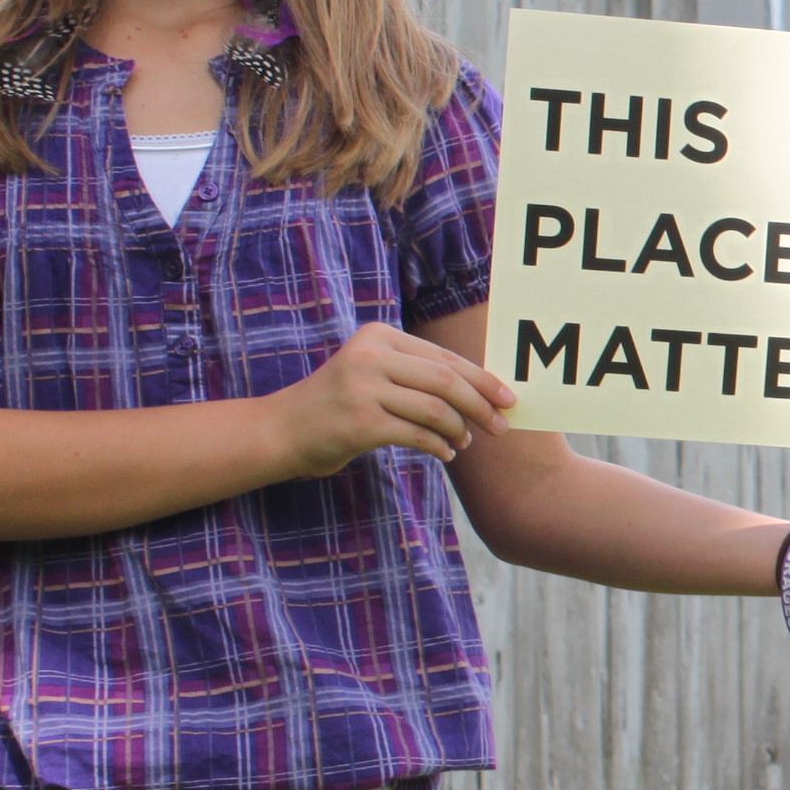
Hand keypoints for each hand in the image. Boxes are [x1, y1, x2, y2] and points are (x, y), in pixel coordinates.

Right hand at [270, 322, 515, 473]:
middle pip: (446, 381)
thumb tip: (481, 390)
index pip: (444, 358)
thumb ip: (416, 373)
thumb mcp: (373, 372)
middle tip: (500, 427)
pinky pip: (417, 435)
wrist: (281, 430)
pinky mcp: (360, 423)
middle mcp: (371, 355)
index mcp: (379, 336)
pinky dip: (438, 447)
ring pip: (435, 410)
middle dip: (481, 406)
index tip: (508, 399)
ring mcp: (363, 388)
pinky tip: (444, 454)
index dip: (483, 380)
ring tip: (463, 442)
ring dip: (458, 430)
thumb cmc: (337, 404)